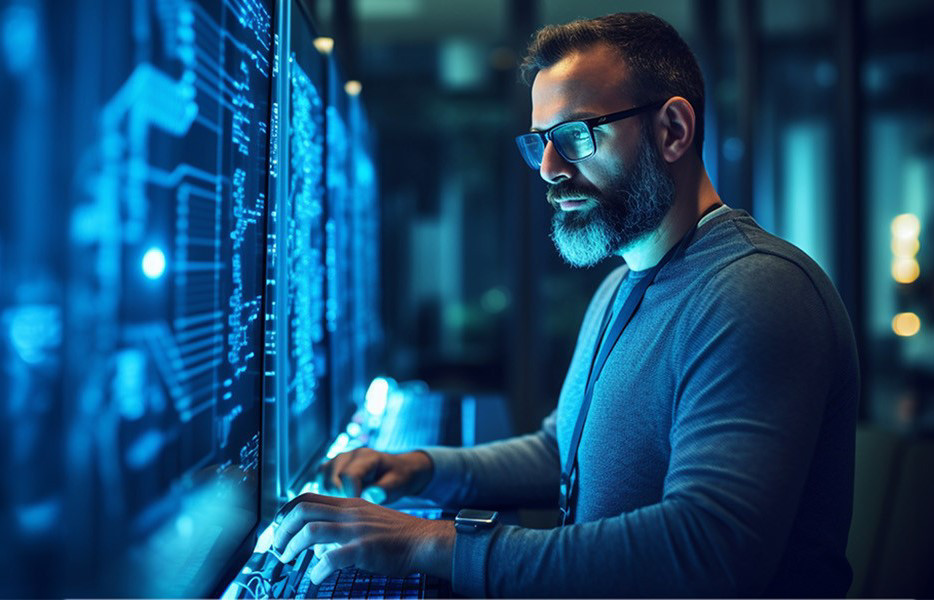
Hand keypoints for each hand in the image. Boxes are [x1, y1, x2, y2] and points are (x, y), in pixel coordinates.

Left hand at [272, 493, 453, 584]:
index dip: (285, 511)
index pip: (307, 497)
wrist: (423, 540)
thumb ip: (340, 527)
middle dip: (283, 529)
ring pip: (311, 531)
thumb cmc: (395, 535)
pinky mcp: (364, 549)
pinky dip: (317, 569)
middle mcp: (349, 513)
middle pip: (303, 511)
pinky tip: (315, 577)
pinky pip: (332, 558)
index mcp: (348, 503)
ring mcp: (356, 530)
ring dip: (293, 546)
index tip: (277, 527)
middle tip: (278, 547)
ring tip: (288, 559)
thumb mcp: (365, 520)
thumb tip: (315, 546)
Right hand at [316, 448, 433, 503]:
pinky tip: (340, 503)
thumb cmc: (397, 478)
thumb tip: (371, 496)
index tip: (359, 511)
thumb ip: (384, 490)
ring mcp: (336, 460)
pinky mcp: (329, 468)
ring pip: (322, 482)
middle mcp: (348, 455)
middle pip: (332, 481)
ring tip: (349, 506)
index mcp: (366, 457)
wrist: (396, 469)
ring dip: (332, 498)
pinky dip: (326, 495)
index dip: (351, 496)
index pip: (348, 475)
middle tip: (355, 510)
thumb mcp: (398, 484)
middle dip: (342, 500)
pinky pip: (319, 483)